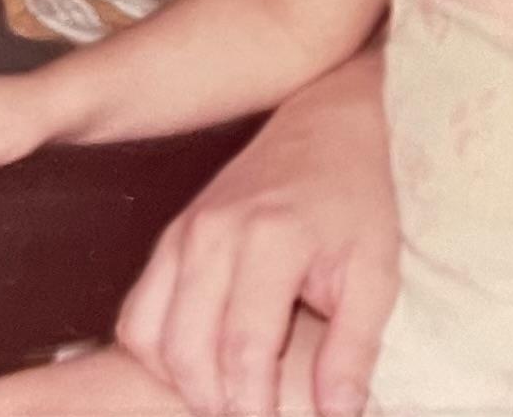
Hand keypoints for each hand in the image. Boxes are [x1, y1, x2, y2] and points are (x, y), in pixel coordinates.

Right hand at [117, 58, 398, 416]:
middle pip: (188, 350)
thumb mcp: (376, 270)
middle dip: (215, 401)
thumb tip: (337, 414)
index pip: (243, 347)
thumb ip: (354, 346)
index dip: (252, 404)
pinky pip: (136, 315)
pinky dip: (157, 352)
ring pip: (150, 337)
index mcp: (274, 238)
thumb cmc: (356, 199)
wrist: (324, 125)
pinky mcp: (167, 238)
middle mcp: (216, 235)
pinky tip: (198, 362)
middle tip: (250, 414)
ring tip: (227, 396)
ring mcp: (183, 233)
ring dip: (181, 381)